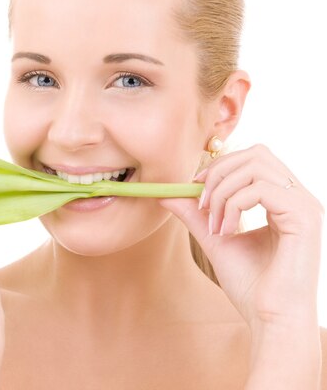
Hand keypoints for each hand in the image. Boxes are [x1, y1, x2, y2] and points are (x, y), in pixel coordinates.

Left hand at [158, 144, 323, 327]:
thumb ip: (195, 214)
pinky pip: (261, 189)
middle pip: (256, 153)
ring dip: (223, 192)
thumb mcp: (216, 239)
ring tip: (215, 224)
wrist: (270, 320)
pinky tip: (226, 231)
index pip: (253, 158)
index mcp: (283, 199)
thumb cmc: (250, 285)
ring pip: (255, 167)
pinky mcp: (305, 216)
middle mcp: (298, 197)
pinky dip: (233, 205)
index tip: (194, 189)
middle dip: (218, 173)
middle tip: (202, 205)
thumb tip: (167, 193)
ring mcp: (305, 205)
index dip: (219, 166)